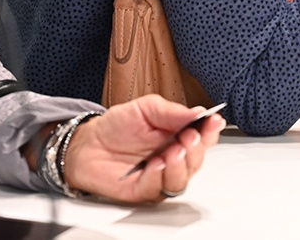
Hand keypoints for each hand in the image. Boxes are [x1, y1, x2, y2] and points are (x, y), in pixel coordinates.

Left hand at [59, 96, 223, 202]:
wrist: (87, 144)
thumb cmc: (116, 127)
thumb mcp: (144, 108)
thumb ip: (171, 111)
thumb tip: (198, 112)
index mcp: (176, 136)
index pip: (202, 137)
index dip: (210, 130)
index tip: (212, 121)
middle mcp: (172, 158)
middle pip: (196, 161)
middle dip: (196, 150)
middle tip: (189, 138)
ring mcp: (159, 176)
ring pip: (181, 180)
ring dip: (181, 166)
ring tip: (173, 151)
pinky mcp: (144, 190)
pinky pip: (158, 189)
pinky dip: (160, 177)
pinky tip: (156, 164)